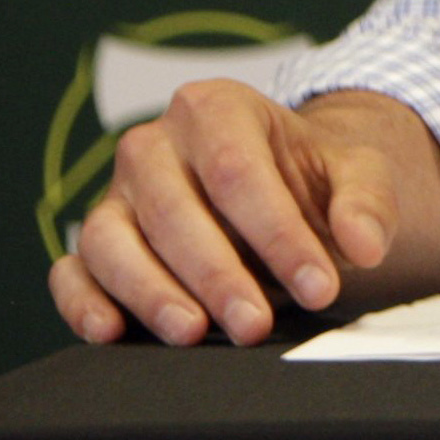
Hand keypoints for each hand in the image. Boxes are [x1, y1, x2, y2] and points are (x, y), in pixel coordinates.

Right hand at [49, 82, 439, 346]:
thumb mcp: (352, 174)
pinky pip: (73, 270)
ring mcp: (116, 194)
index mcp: (216, 108)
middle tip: (256, 323)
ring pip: (112, 240)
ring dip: (150, 290)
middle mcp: (155, 145)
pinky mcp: (95, 243)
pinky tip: (111, 330)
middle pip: (173, 208)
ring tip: (192, 331)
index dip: (277, 233)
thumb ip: (366, 201)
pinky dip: (82, 302)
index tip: (318, 284)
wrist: (279, 191)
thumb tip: (365, 244)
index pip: (238, 170)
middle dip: (217, 273)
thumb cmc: (307, 179)